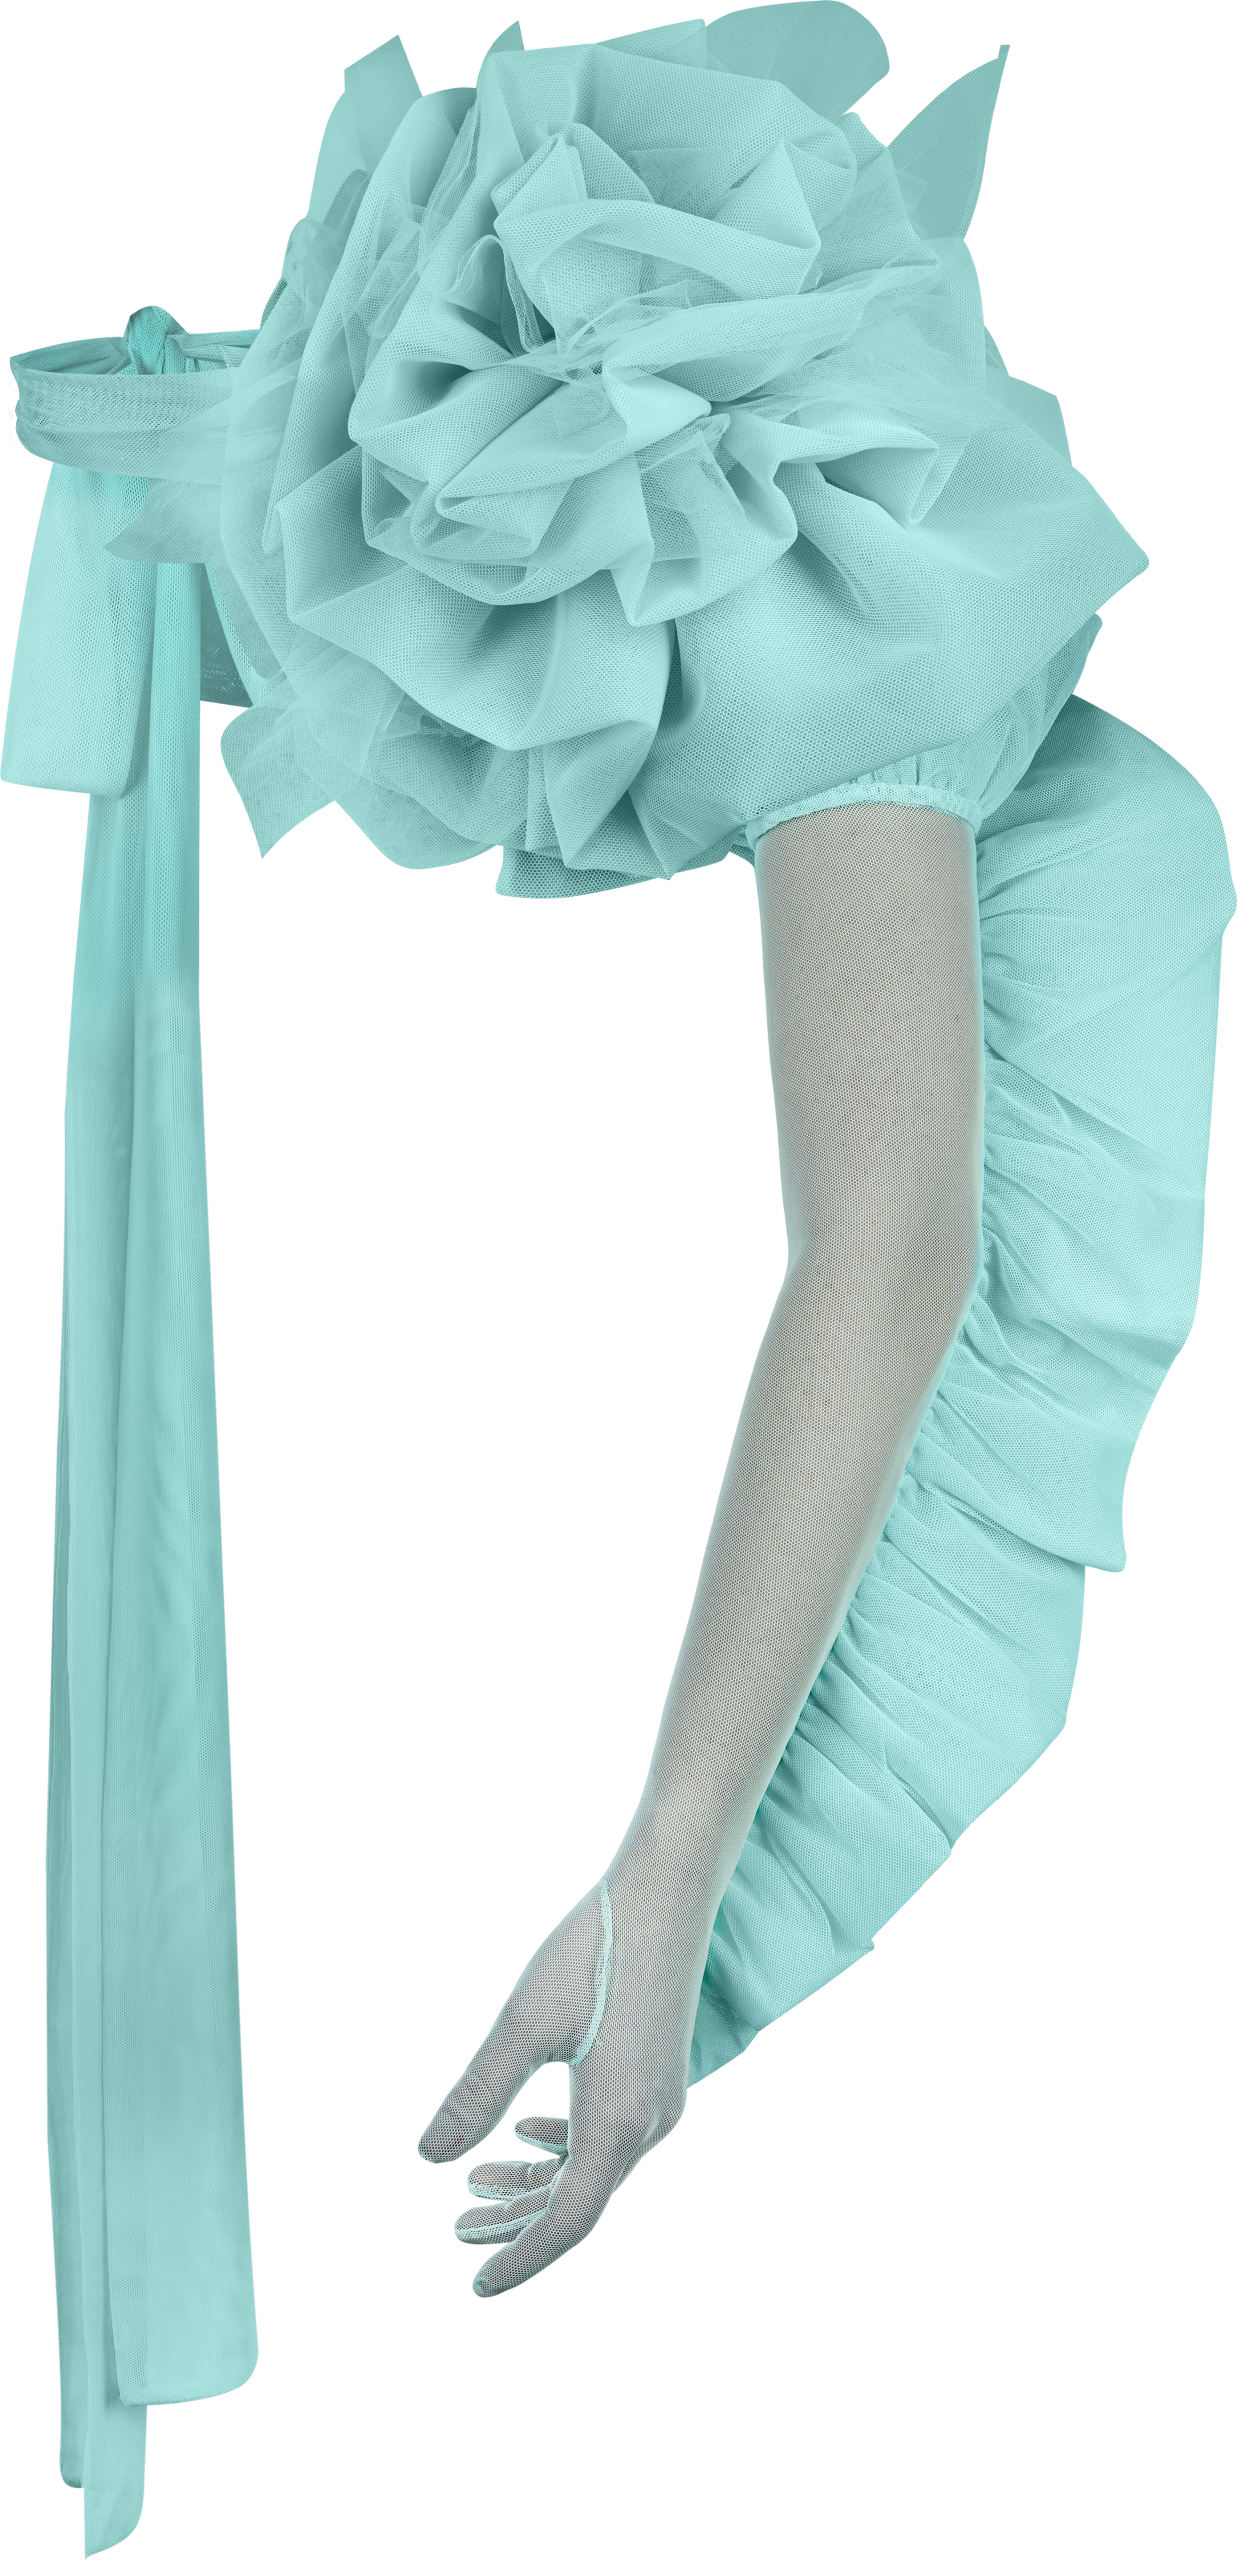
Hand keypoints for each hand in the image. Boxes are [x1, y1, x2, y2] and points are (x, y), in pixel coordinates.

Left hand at [416, 1842, 711, 2296]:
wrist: (664, 1892)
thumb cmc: (595, 1949)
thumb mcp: (523, 2022)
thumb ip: (477, 2093)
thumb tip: (428, 2156)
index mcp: (619, 2121)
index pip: (568, 2220)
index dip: (521, 2255)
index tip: (478, 2282)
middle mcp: (650, 2123)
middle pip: (581, 2202)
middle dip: (518, 2223)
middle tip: (456, 2233)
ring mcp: (659, 2100)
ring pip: (595, 2169)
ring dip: (538, 2183)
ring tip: (478, 2187)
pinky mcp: (657, 2075)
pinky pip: (611, 2136)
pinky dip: (566, 2148)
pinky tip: (530, 2134)